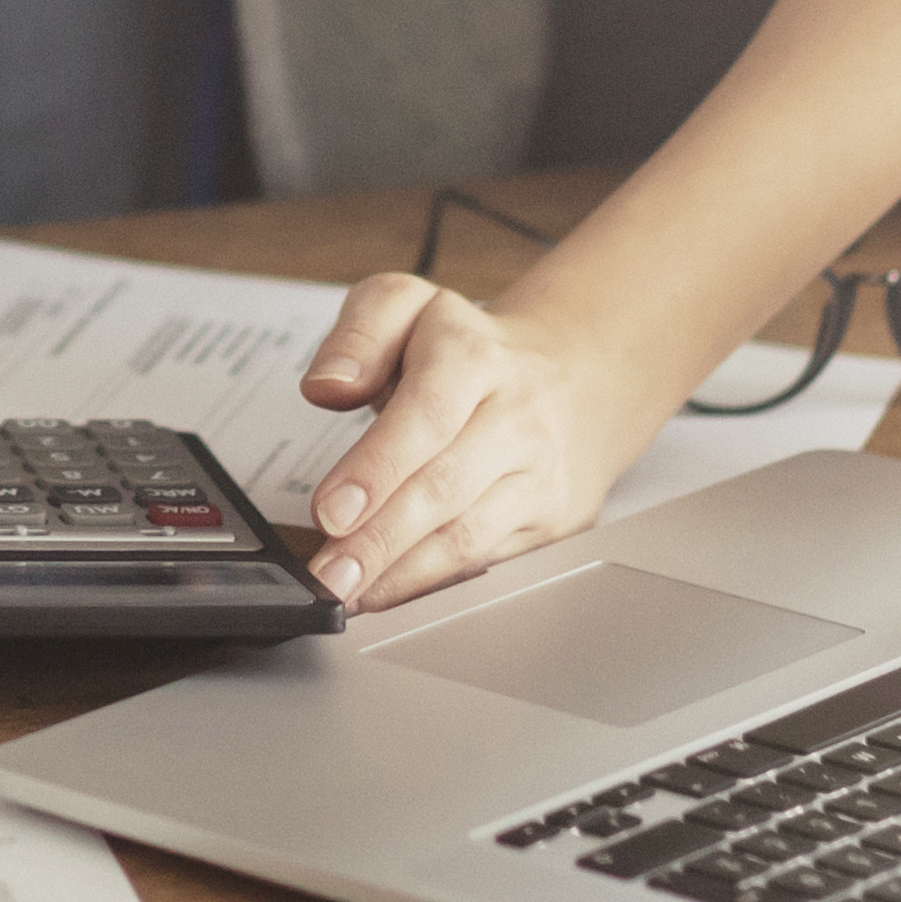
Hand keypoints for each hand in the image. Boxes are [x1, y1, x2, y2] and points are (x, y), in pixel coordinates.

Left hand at [291, 274, 655, 610]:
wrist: (572, 376)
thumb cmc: (469, 351)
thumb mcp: (405, 308)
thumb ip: (358, 334)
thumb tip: (327, 384)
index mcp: (474, 356)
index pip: (426, 415)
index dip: (376, 469)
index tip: (330, 512)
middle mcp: (516, 416)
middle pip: (445, 486)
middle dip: (379, 539)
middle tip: (329, 575)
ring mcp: (540, 474)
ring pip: (470, 536)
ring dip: (403, 574)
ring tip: (348, 593)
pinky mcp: (552, 521)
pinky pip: (488, 562)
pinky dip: (434, 584)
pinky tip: (390, 593)